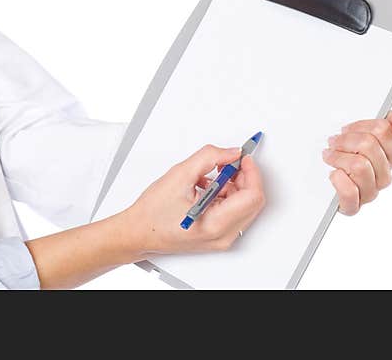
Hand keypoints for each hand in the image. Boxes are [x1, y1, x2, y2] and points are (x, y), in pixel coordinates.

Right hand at [123, 144, 265, 258]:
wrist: (139, 232)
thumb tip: (231, 153)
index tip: (242, 158)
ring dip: (233, 186)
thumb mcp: (180, 175)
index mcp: (216, 224)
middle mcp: (223, 236)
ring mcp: (222, 239)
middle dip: (243, 177)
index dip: (251, 172)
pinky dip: (226, 196)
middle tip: (227, 163)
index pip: (252, 196)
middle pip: (252, 201)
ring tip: (209, 178)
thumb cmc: (153, 212)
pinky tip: (207, 189)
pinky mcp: (219, 236)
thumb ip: (209, 158)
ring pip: (244, 206)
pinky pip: (234, 212)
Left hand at [323, 110, 391, 215]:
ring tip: (329, 156)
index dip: (361, 126)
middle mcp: (384, 176)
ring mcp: (370, 192)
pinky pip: (350, 192)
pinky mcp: (352, 206)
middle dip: (346, 140)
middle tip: (334, 142)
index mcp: (391, 157)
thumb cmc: (346, 152)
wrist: (321, 178)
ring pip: (359, 165)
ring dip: (337, 157)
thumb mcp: (366, 129)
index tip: (348, 129)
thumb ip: (391, 121)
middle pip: (369, 145)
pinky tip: (333, 174)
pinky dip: (338, 180)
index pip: (384, 132)